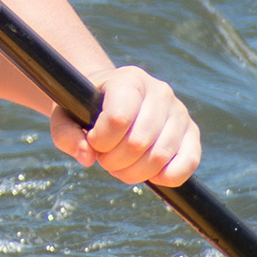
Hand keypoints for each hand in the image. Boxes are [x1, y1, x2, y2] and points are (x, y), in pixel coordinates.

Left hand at [51, 65, 203, 187]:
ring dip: (134, 173)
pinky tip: (150, 175)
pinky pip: (189, 162)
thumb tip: (87, 157)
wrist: (111, 101)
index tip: (92, 141)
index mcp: (129, 80)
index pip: (118, 118)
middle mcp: (160, 91)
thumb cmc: (85, 109)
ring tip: (121, 165)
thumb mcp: (65, 117)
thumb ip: (67, 136)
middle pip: (138, 142)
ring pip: (160, 156)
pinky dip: (168, 177)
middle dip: (114, 161)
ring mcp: (179, 111)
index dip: (100, 141)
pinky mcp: (191, 132)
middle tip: (104, 158)